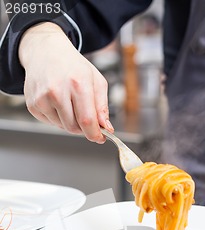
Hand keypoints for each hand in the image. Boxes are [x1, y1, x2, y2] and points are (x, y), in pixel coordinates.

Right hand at [19, 22, 113, 142]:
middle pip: (74, 128)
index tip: (100, 137)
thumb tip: (106, 128)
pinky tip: (57, 102)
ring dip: (70, 121)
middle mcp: (57, 91)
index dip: (95, 134)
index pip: (87, 121)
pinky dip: (57, 118)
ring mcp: (42, 98)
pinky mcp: (33, 104)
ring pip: (62, 127)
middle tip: (84, 115)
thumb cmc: (73, 66)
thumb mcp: (96, 81)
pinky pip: (51, 123)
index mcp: (77, 83)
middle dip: (83, 127)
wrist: (45, 51)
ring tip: (69, 102)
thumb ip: (102, 107)